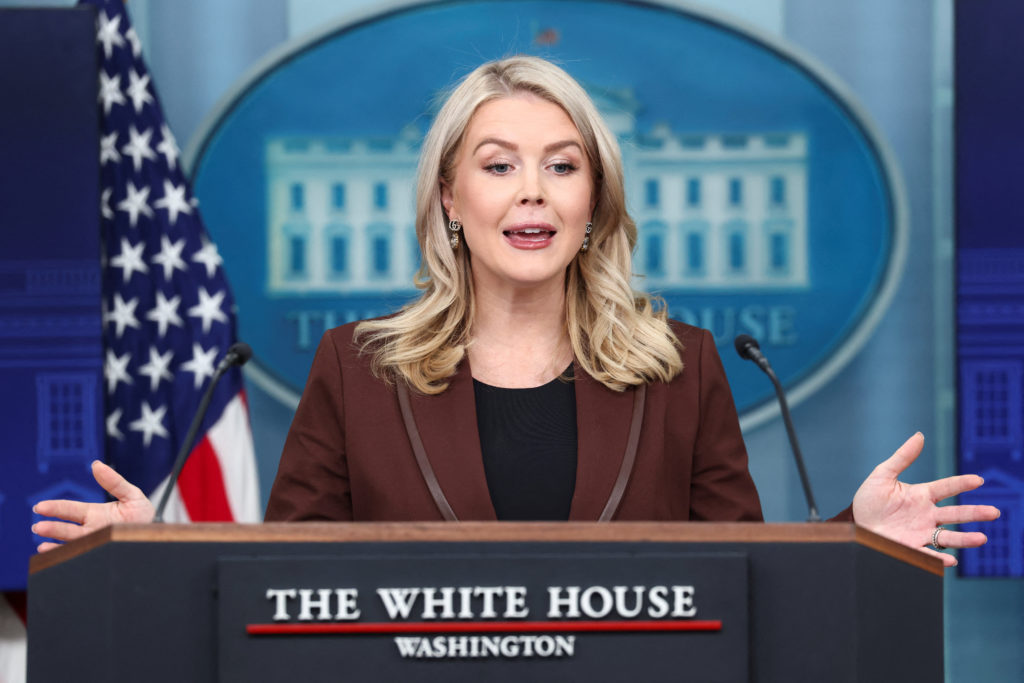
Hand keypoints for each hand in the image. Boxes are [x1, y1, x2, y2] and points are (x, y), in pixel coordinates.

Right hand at [32, 460, 154, 551]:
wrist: (158, 536)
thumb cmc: (143, 515)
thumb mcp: (132, 495)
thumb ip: (114, 482)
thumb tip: (96, 464)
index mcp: (95, 514)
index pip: (71, 510)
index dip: (55, 508)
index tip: (40, 507)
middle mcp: (91, 529)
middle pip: (67, 528)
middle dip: (51, 527)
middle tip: (37, 526)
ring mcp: (95, 542)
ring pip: (72, 542)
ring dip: (56, 541)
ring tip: (42, 539)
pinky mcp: (101, 552)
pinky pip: (81, 555)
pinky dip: (66, 554)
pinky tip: (53, 552)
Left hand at [852, 433, 1000, 566]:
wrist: (856, 524)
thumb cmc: (870, 500)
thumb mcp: (882, 475)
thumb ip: (902, 457)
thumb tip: (919, 436)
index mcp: (922, 495)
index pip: (946, 488)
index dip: (961, 483)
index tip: (978, 480)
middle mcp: (926, 515)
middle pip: (955, 514)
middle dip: (975, 513)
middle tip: (994, 512)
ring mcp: (921, 532)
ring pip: (948, 536)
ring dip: (965, 538)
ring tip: (981, 538)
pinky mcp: (911, 548)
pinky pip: (928, 554)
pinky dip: (940, 558)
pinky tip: (951, 559)